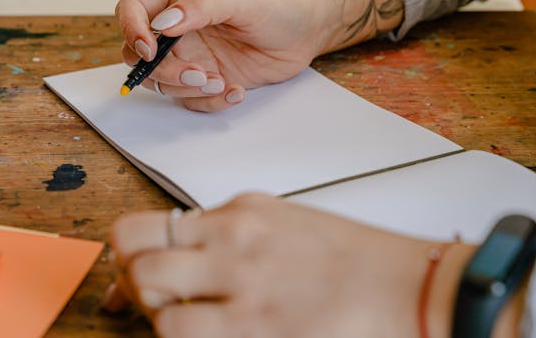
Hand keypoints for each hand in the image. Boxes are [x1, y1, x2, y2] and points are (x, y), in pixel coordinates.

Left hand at [105, 193, 480, 337]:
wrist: (407, 288)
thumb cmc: (351, 260)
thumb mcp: (284, 224)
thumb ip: (229, 233)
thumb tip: (183, 252)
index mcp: (240, 211)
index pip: (151, 222)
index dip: (130, 250)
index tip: (131, 268)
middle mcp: (232, 237)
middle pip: (133, 246)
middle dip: (128, 274)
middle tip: (144, 296)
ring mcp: (239, 281)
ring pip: (146, 286)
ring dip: (150, 309)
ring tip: (176, 318)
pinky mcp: (252, 327)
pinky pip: (178, 331)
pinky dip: (176, 334)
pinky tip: (203, 335)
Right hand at [115, 0, 403, 111]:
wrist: (310, 28)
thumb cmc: (281, 3)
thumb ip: (202, 6)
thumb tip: (163, 23)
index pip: (134, 8)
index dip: (133, 29)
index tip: (151, 50)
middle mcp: (178, 24)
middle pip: (140, 52)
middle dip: (162, 70)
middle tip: (197, 75)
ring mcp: (190, 53)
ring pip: (162, 81)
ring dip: (187, 89)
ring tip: (222, 82)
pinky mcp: (206, 77)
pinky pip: (190, 98)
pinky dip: (209, 102)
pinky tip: (236, 91)